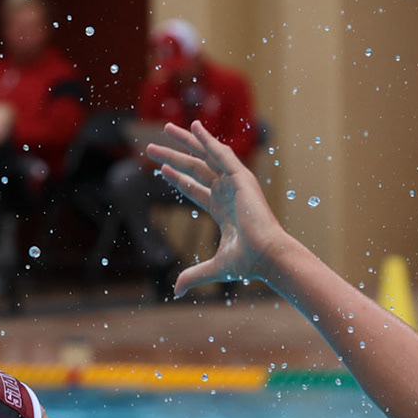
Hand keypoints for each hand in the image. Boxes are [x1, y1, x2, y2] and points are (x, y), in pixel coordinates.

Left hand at [145, 121, 287, 296]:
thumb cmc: (247, 262)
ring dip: (185, 142)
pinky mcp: (242, 177)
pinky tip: (194, 126)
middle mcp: (227, 192)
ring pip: (203, 157)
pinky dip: (207, 139)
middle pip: (194, 168)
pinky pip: (221, 153)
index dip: (177, 179)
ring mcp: (234, 183)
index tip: (162, 170)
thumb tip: (176, 291)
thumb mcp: (213, 268)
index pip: (195, 188)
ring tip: (165, 129)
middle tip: (151, 147)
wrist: (267, 255)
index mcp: (222, 210)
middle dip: (173, 156)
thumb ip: (192, 275)